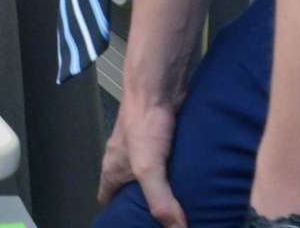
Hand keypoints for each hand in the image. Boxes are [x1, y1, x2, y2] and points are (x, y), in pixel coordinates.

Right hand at [100, 95, 186, 225]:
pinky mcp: (162, 139)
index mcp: (112, 169)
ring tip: (182, 206)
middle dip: (142, 207)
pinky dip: (177, 174)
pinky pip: (167, 164)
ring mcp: (144, 148)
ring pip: (150, 177)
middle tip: (162, 221)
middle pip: (128, 190)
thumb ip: (160, 200)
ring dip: (163, 190)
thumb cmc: (144, 125)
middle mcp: (124, 160)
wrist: (158, 86)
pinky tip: (193, 183)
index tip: (129, 226)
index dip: (114, 215)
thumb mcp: (148, 167)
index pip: (106, 199)